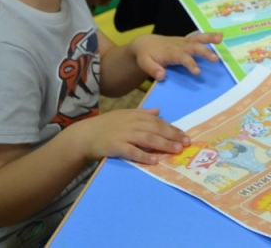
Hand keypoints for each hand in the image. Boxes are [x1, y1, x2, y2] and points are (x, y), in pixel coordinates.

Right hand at [71, 108, 189, 164]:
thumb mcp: (125, 114)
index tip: (185, 135)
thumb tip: (158, 111)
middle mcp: (132, 123)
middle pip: (156, 129)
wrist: (84, 135)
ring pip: (148, 139)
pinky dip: (144, 156)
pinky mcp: (116, 146)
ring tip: (176, 150)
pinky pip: (132, 151)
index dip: (172, 128)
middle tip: (186, 143)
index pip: (158, 122)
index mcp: (136, 115)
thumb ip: (142, 113)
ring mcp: (124, 134)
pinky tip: (154, 160)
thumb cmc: (106, 125)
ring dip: (164, 144)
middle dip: (173, 136)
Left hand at [129, 32, 222, 80]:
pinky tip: (220, 36)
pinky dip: (209, 36)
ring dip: (210, 38)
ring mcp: (184, 42)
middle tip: (216, 59)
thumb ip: (152, 69)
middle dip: (205, 52)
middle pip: (194, 47)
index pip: (182, 58)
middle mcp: (179, 45)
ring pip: (198, 39)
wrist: (146, 44)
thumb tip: (162, 76)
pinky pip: (199, 38)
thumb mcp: (144, 63)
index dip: (190, 64)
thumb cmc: (146, 55)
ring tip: (221, 38)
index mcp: (170, 52)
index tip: (198, 72)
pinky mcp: (187, 41)